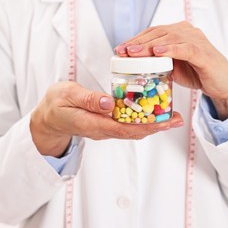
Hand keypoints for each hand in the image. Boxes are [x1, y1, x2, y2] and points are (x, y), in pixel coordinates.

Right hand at [30, 81, 183, 156]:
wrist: (49, 118)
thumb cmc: (56, 105)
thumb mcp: (67, 95)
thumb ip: (87, 99)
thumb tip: (109, 103)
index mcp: (93, 124)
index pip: (124, 128)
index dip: (146, 126)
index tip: (164, 122)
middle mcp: (103, 130)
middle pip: (134, 132)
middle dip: (157, 127)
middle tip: (177, 119)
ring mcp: (106, 129)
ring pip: (133, 129)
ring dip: (153, 124)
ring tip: (172, 116)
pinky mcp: (107, 124)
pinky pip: (128, 124)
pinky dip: (143, 120)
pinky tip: (153, 112)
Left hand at [115, 21, 227, 119]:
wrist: (222, 85)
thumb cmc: (198, 73)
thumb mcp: (173, 67)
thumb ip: (158, 62)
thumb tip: (135, 64)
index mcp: (179, 33)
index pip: (153, 32)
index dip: (135, 39)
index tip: (119, 49)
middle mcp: (187, 33)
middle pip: (158, 33)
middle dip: (138, 42)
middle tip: (122, 51)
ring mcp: (197, 41)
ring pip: (169, 38)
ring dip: (150, 45)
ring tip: (134, 52)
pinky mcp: (204, 54)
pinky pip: (186, 48)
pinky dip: (171, 49)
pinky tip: (158, 52)